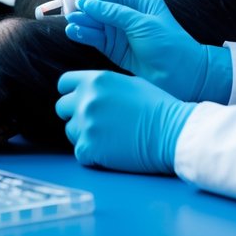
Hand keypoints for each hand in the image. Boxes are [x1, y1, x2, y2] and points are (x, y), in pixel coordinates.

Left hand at [55, 71, 194, 173]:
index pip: (64, 84)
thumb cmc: (157, 108)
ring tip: (108, 138)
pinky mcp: (88, 148)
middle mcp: (86, 99)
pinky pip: (80, 152)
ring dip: (84, 135)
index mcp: (95, 80)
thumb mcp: (127, 82)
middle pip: (62, 108)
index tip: (80, 102)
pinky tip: (111, 152)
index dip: (72, 93)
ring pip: (70, 131)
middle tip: (97, 124)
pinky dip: (92, 155)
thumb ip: (101, 86)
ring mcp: (85, 124)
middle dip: (75, 115)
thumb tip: (86, 91)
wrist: (173, 133)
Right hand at [64, 0, 232, 102]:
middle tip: (68, 10)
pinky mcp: (117, 51)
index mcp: (141, 3)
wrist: (184, 76)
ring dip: (83, 23)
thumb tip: (89, 3)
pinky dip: (85, 36)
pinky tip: (74, 32)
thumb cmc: (170, 45)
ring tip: (70, 23)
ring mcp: (122, 34)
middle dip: (85, 9)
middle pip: (101, 8)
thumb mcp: (142, 23)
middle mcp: (130, 17)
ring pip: (97, 25)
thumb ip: (114, 13)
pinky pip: (97, 40)